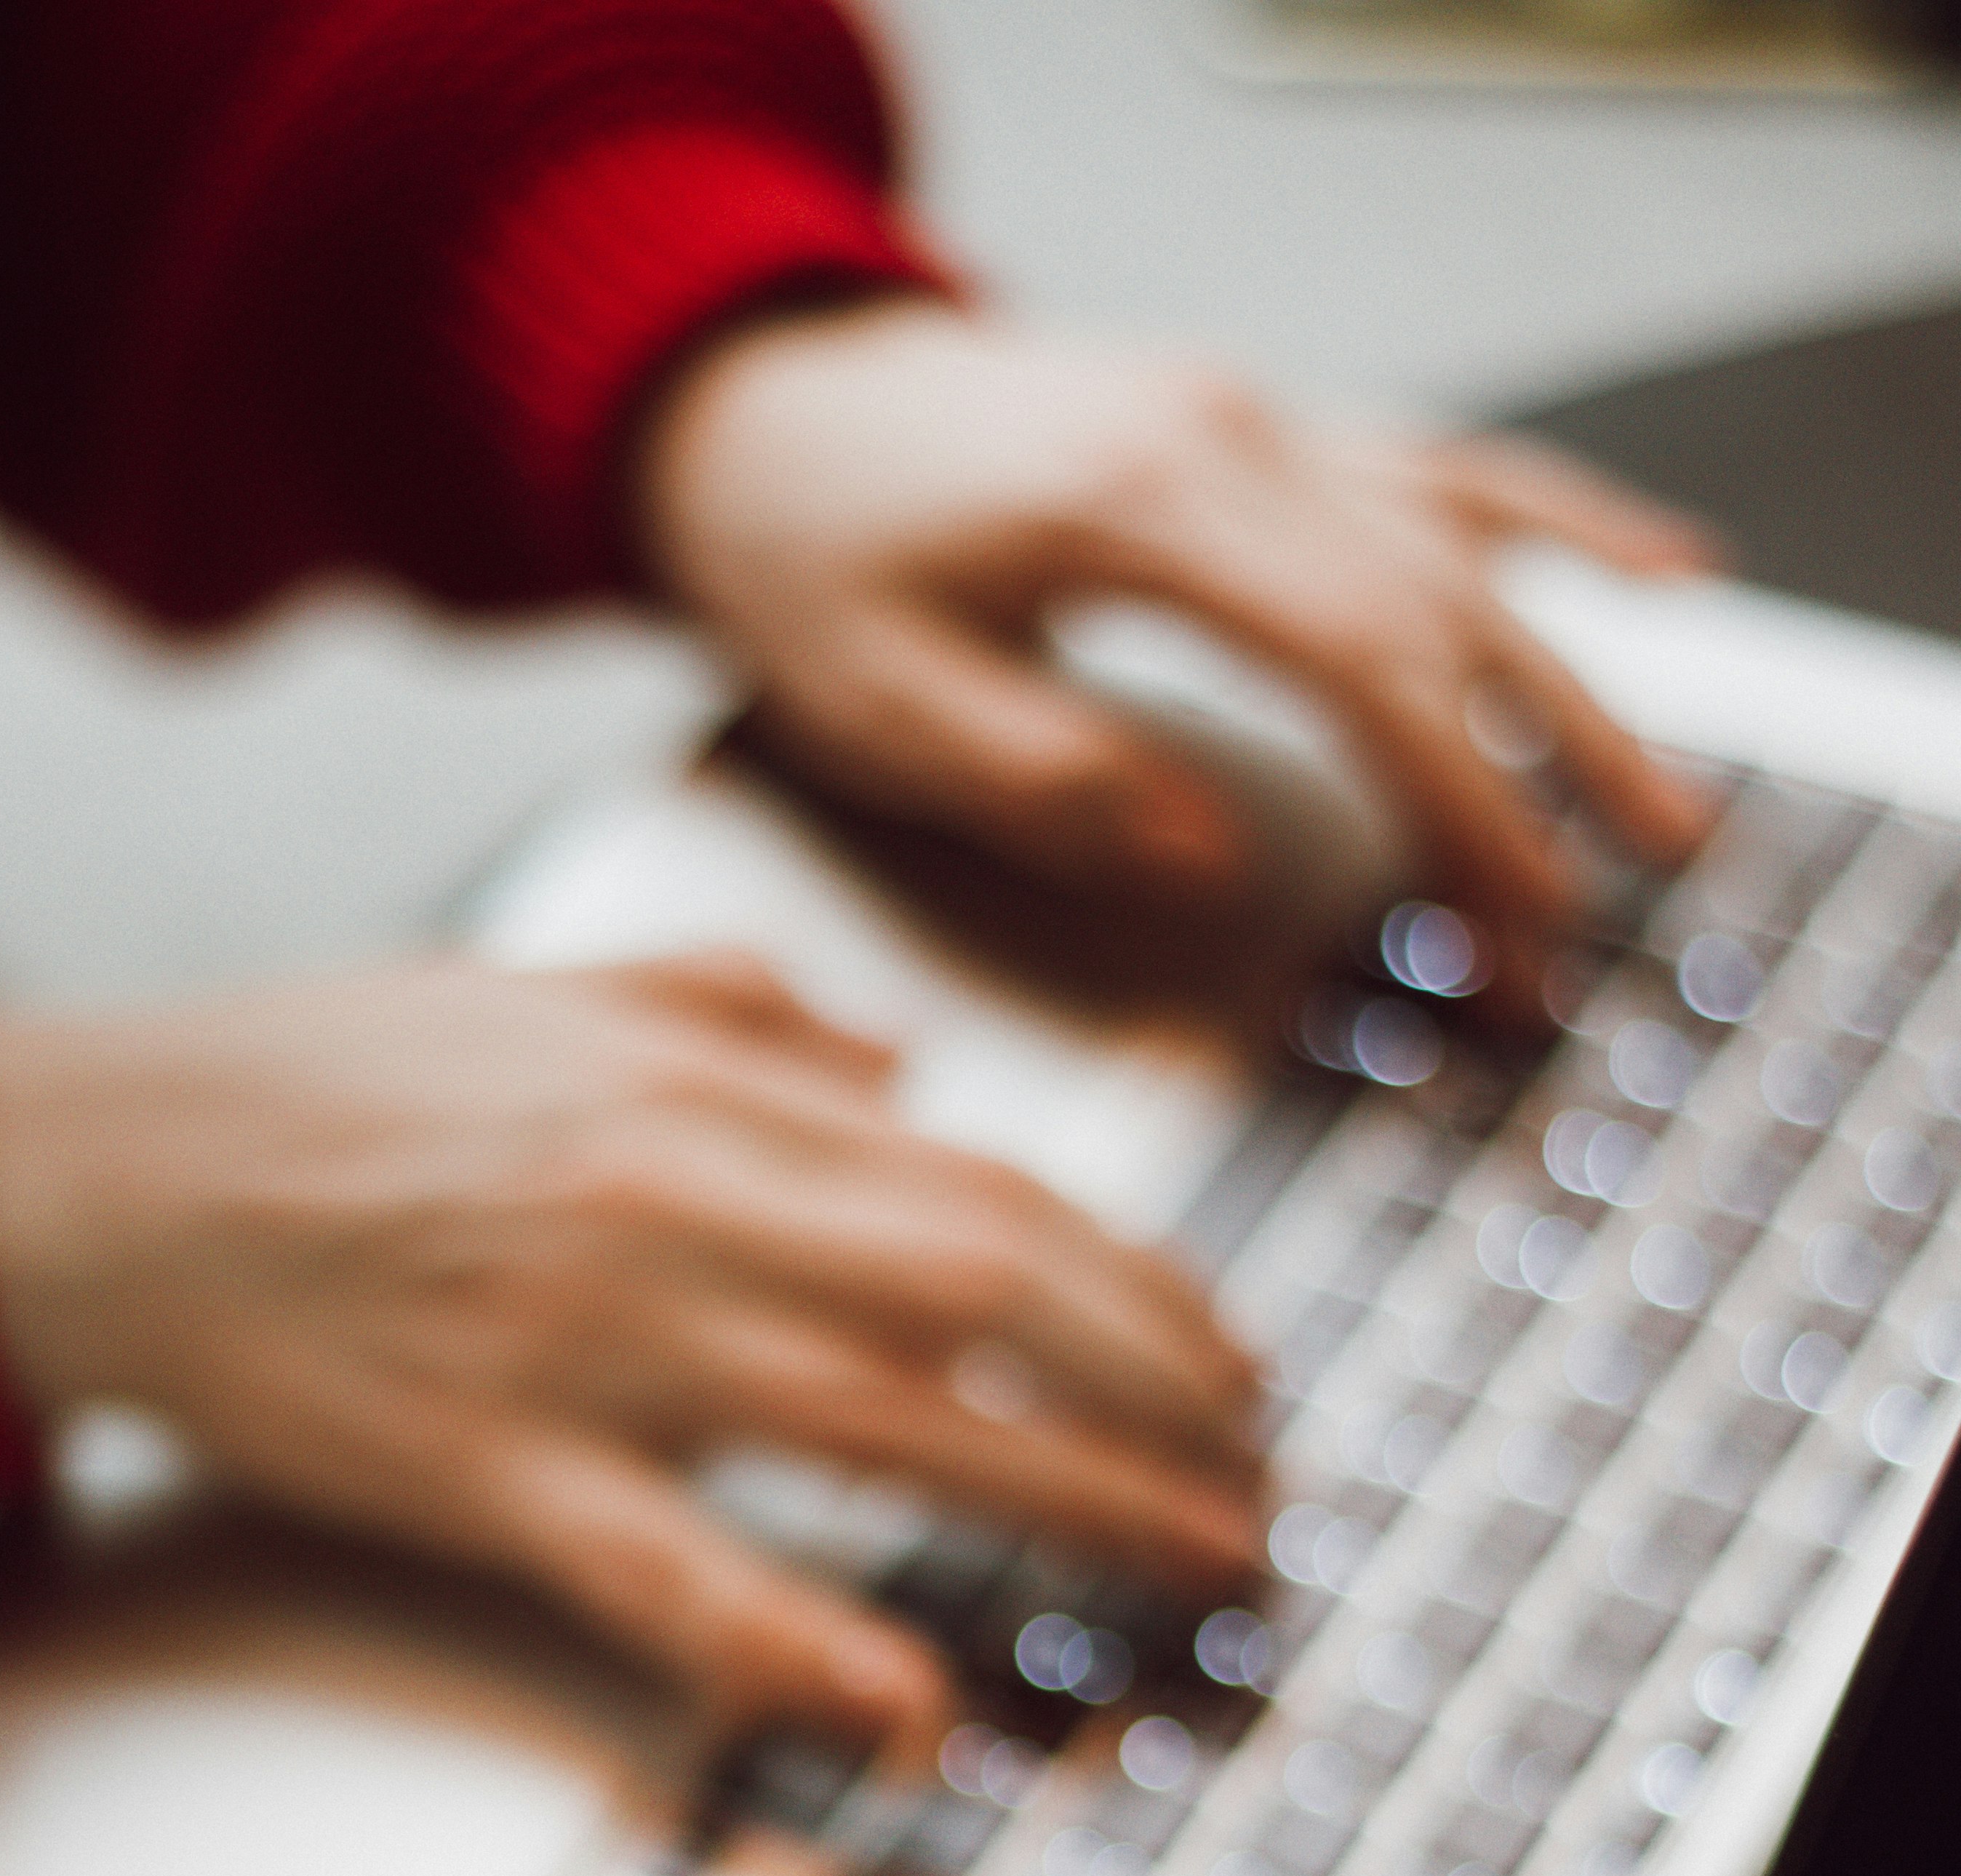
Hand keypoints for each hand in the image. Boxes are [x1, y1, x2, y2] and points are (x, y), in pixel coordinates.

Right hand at [0, 951, 1264, 1740]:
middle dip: (1158, 1395)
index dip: (1140, 1289)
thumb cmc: (306, 1079)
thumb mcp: (538, 987)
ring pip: (887, 1420)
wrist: (97, 1169)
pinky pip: (674, 1574)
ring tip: (1193, 1567)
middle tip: (1258, 1482)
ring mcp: (589, 1346)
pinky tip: (915, 1706)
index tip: (1225, 1361)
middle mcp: (676, 1207)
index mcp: (697, 1092)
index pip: (986, 1193)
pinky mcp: (490, 1473)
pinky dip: (803, 1644)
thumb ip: (739, 1012)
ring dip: (1070, 1499)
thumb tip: (899, 1069)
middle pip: (986, 1297)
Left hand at [635, 303, 1719, 997]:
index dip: (1456, 803)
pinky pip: (1440, 466)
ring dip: (1573, 680)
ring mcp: (1256, 418)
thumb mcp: (879, 700)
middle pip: (1437, 610)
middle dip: (1533, 780)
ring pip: (1465, 542)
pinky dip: (1560, 523)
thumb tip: (1207, 857)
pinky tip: (1664, 577)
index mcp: (1136, 502)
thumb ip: (1047, 781)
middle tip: (1592, 919)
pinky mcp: (1259, 428)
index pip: (1356, 662)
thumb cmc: (805, 555)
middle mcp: (1225, 435)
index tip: (1515, 914)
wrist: (760, 407)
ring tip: (1659, 807)